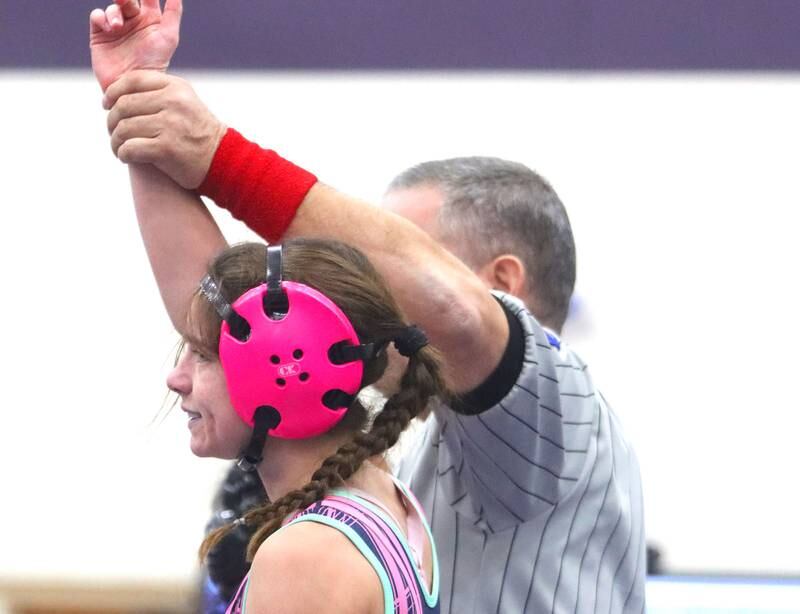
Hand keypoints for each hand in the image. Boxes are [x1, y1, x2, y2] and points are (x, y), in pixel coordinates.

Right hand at [90, 0, 182, 91]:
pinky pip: (97, 16)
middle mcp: (133, 21)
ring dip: (115, 12)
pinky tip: (108, 28)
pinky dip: (101, 18)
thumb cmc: (154, 63)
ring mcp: (116, 27)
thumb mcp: (168, 37)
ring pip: (113, 7)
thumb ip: (173, 13)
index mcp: (150, 19)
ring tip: (118, 27)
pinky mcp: (100, 34)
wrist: (132, 85)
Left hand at [105, 71, 226, 188]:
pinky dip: (123, 154)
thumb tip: (117, 93)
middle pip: (123, 105)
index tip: (107, 104)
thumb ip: (157, 94)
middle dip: (112, 121)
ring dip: (116, 141)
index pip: (133, 80)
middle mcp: (173, 102)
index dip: (113, 91)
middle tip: (114, 132)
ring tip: (119, 148)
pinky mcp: (166, 149)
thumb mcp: (184, 103)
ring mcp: (170, 125)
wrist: (223, 161)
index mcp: (176, 87)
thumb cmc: (197, 134)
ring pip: (123, 128)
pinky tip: (126, 156)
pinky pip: (130, 148)